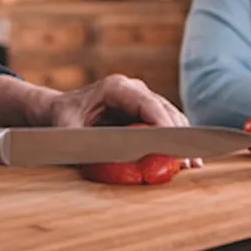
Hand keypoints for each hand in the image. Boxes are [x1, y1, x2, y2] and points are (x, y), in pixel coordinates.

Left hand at [42, 74, 201, 168]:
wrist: (58, 110)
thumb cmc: (62, 118)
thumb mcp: (68, 131)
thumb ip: (86, 142)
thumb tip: (107, 156)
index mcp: (116, 87)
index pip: (148, 104)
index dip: (164, 124)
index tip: (176, 144)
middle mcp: (133, 89)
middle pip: (164, 110)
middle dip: (178, 136)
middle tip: (190, 160)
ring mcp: (141, 98)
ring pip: (169, 116)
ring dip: (180, 139)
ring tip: (192, 163)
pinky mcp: (144, 111)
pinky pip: (165, 123)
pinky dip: (173, 140)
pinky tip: (183, 159)